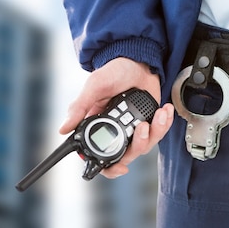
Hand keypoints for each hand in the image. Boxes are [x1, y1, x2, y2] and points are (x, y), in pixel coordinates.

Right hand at [60, 57, 174, 177]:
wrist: (138, 59)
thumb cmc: (114, 71)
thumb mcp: (94, 87)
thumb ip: (79, 107)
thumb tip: (63, 129)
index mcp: (100, 125)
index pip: (101, 154)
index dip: (109, 167)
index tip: (119, 167)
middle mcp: (117, 130)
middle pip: (127, 154)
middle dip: (138, 144)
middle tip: (141, 127)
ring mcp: (135, 127)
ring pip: (146, 145)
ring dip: (154, 132)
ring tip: (157, 115)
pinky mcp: (151, 121)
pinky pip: (160, 131)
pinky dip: (164, 123)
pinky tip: (164, 110)